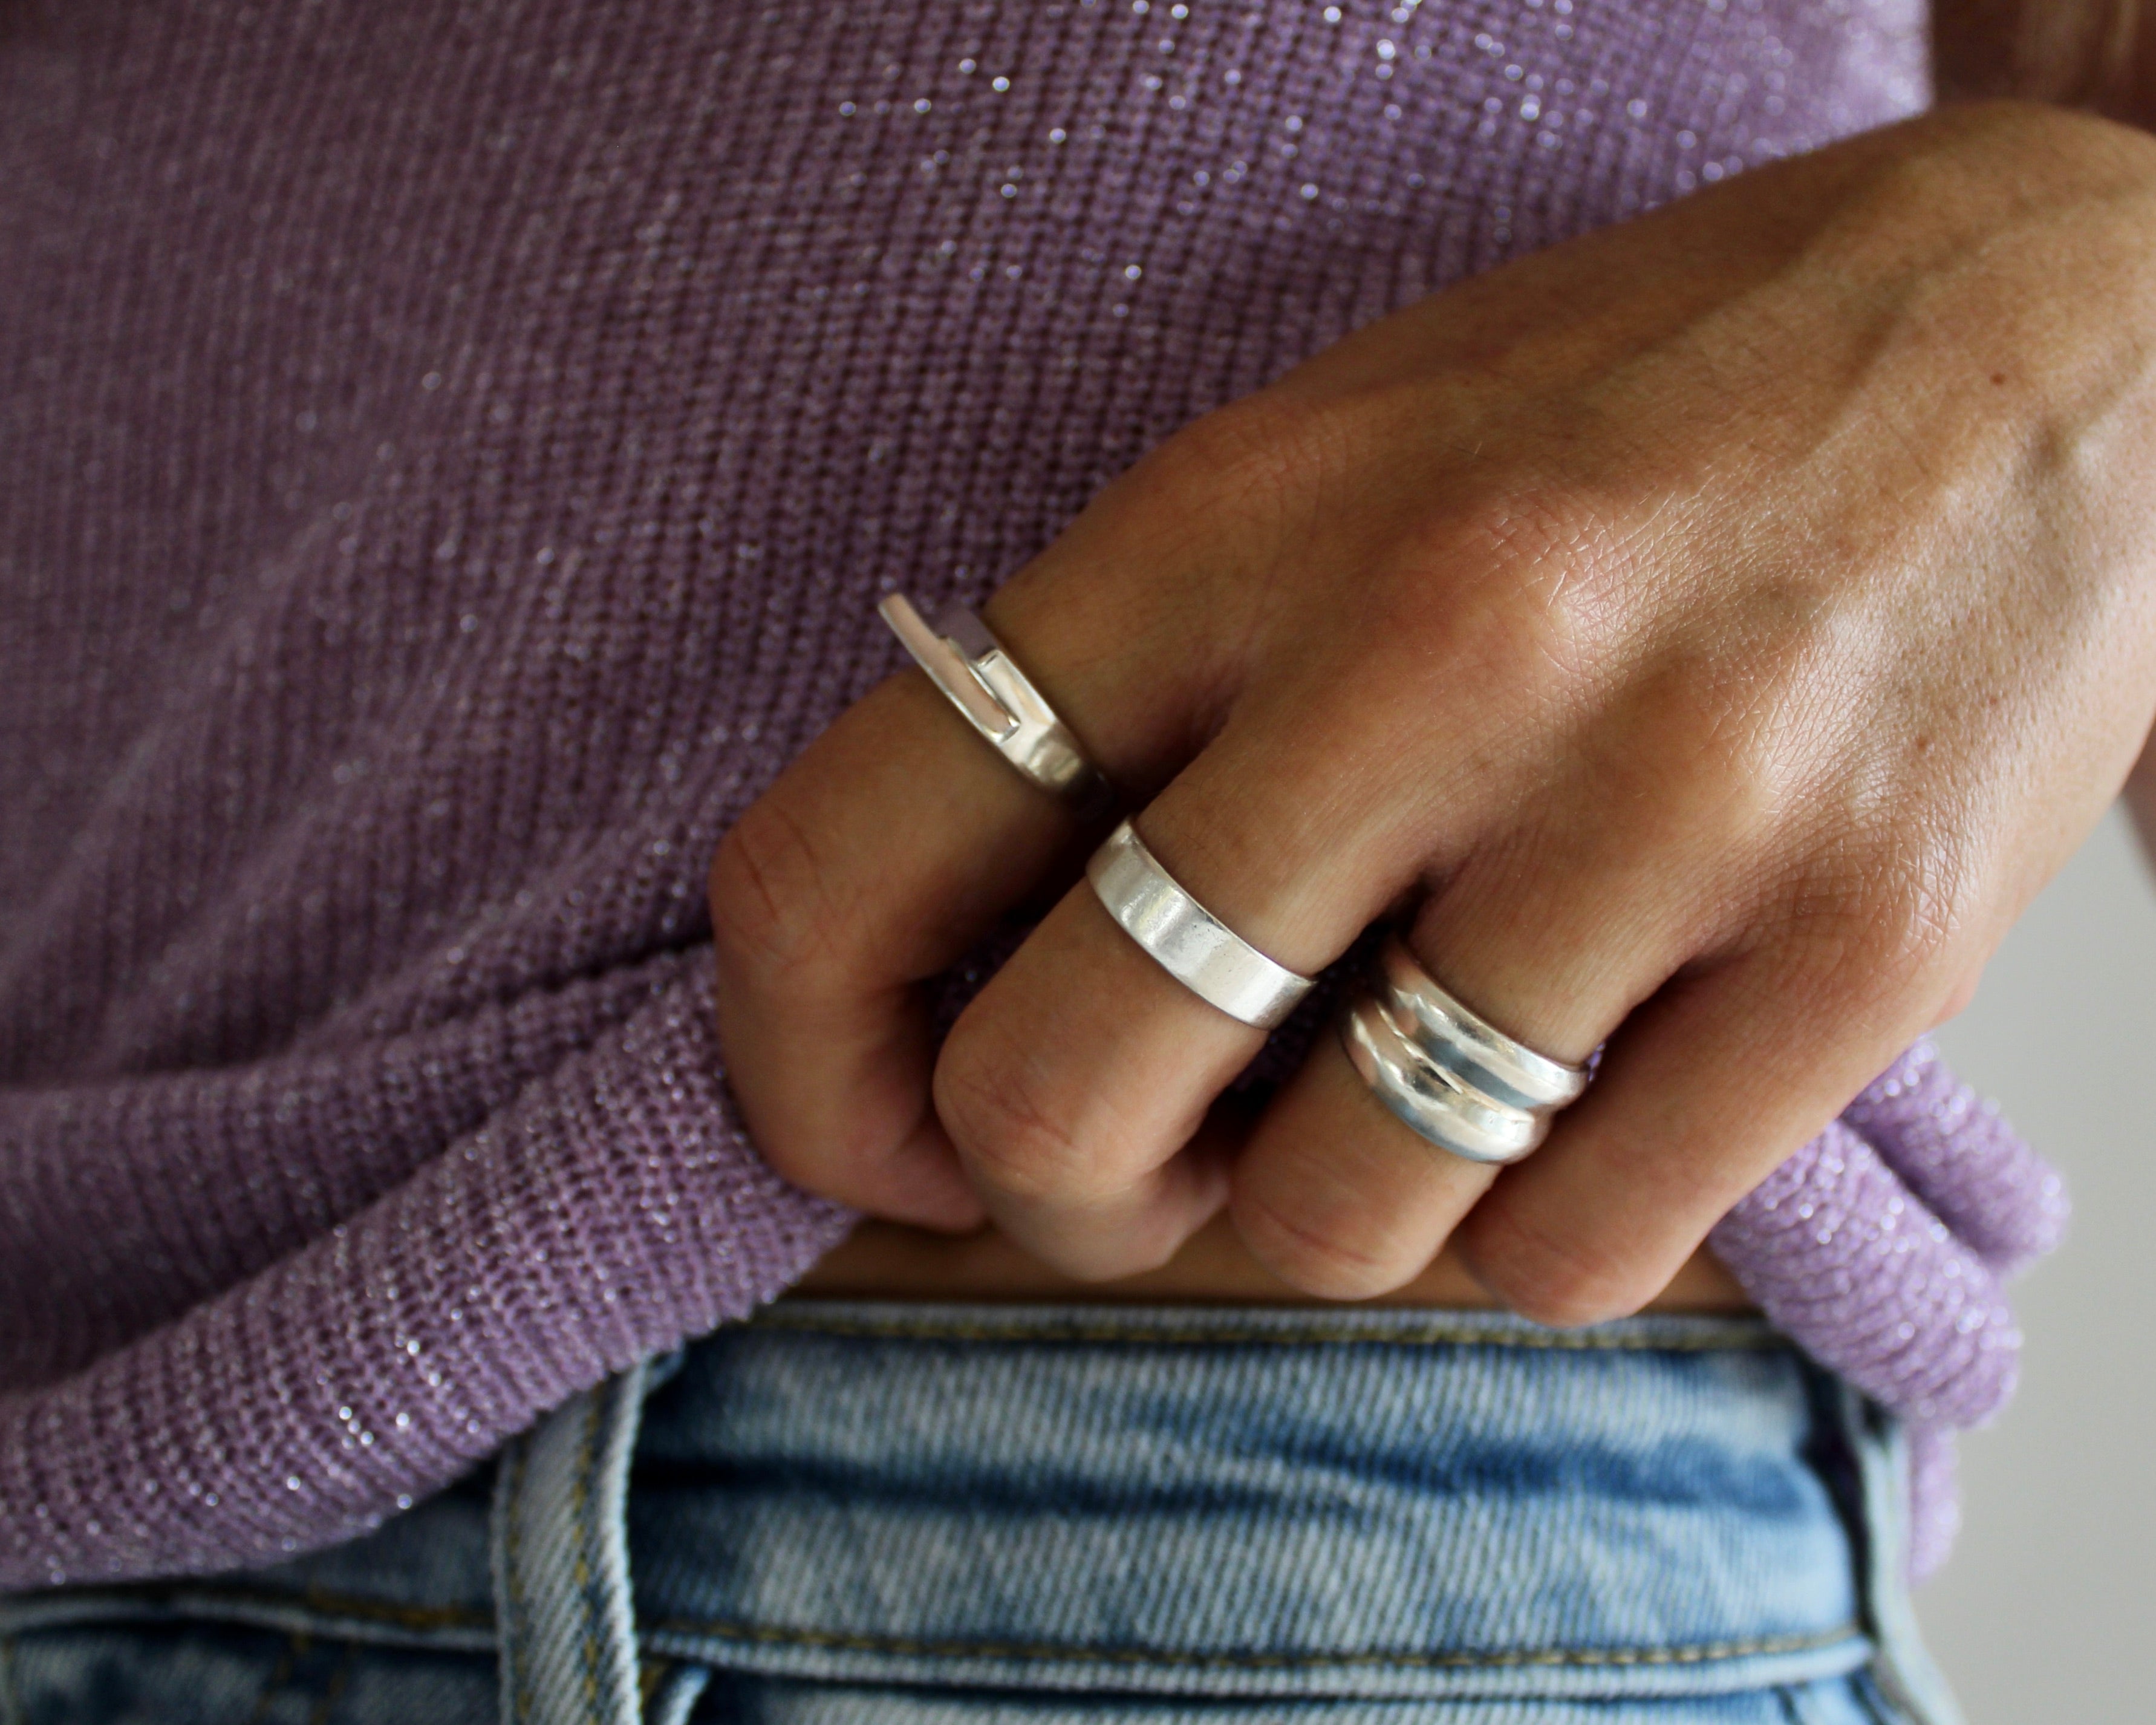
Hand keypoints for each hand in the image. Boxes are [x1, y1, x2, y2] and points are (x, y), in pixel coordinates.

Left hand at [709, 103, 2155, 1320]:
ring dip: (1321, 1207)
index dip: (798, 1067)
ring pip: (1323, 1223)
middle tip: (1150, 1141)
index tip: (874, 1124)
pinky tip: (1579, 1093)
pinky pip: (1564, 1257)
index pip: (848, 855)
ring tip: (1403, 1077)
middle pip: (1055, 1102)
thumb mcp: (1325, 466)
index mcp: (1228, 522)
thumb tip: (950, 981)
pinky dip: (1530, 1229)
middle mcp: (1426, 657)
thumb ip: (1126, 703)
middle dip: (1058, 1189)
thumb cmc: (1643, 407)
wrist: (2072, 321)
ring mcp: (1656, 809)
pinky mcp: (1858, 950)